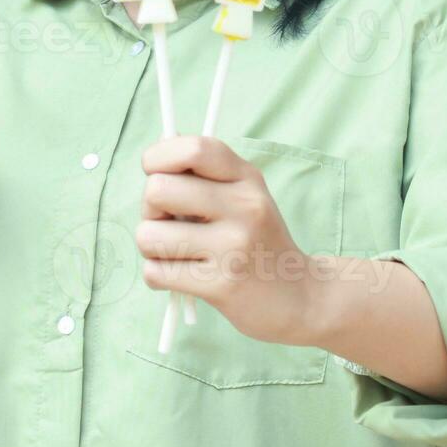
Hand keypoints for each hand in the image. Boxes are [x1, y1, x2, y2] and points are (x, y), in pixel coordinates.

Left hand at [135, 135, 320, 345]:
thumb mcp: (245, 195)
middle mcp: (244, 207)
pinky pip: (155, 272)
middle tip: (167, 222)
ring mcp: (233, 247)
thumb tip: (153, 158)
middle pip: (157, 189)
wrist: (299, 298)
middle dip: (148, 208)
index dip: (159, 157)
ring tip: (176, 252)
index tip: (154, 172)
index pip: (194, 149)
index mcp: (247, 178)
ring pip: (148, 235)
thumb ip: (203, 173)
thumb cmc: (257, 241)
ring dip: (151, 247)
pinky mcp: (221, 285)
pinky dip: (157, 276)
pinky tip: (181, 276)